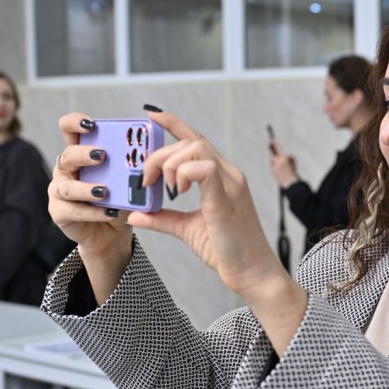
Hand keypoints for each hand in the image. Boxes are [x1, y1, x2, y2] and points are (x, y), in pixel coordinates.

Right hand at [52, 114, 133, 256]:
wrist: (110, 232)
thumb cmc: (117, 200)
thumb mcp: (125, 180)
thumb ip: (131, 167)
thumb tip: (151, 156)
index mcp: (79, 155)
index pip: (68, 130)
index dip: (74, 123)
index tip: (90, 124)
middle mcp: (66, 170)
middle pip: (67, 155)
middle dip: (84, 154)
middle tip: (102, 155)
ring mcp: (59, 192)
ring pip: (68, 187)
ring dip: (87, 188)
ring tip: (105, 191)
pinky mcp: (60, 213)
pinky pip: (75, 211)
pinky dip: (94, 212)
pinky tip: (110, 211)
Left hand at [133, 110, 283, 297]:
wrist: (252, 273)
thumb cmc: (227, 251)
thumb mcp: (187, 229)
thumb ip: (162, 218)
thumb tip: (136, 214)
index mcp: (222, 179)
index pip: (198, 140)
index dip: (174, 124)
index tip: (152, 115)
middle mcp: (229, 176)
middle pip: (191, 142)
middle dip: (161, 155)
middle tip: (147, 181)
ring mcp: (231, 185)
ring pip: (196, 149)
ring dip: (170, 164)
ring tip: (165, 189)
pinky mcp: (227, 199)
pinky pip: (203, 169)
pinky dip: (183, 174)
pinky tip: (178, 192)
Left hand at [268, 138, 297, 187]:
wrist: (290, 184)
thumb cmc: (293, 173)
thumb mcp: (294, 163)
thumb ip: (290, 157)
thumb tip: (286, 155)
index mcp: (284, 159)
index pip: (278, 149)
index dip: (275, 143)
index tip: (272, 139)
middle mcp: (278, 162)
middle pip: (272, 155)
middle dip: (271, 152)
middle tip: (270, 146)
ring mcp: (274, 167)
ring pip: (273, 161)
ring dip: (275, 161)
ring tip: (281, 165)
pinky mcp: (273, 171)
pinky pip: (273, 166)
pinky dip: (276, 167)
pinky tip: (280, 170)